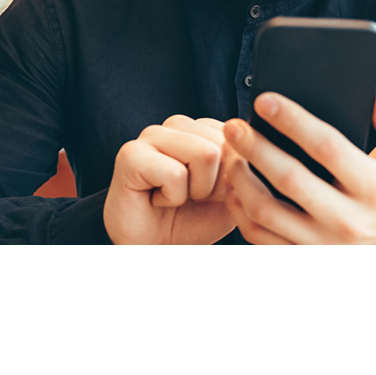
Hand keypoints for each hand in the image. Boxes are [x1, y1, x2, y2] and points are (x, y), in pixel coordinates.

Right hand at [104, 115, 236, 244]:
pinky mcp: (131, 154)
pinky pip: (176, 173)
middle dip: (216, 183)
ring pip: (206, 154)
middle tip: (190, 197)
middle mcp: (176, 125)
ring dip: (197, 190)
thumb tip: (245, 151)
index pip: (240, 138)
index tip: (210, 192)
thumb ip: (243, 168)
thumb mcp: (231, 195)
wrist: (155, 250)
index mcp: (201, 128)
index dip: (232, 176)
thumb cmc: (192, 221)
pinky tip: (156, 200)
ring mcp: (151, 135)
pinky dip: (172, 198)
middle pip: (226, 144)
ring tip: (174, 196)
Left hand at [220, 80, 375, 244]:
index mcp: (374, 189)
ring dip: (240, 179)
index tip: (265, 101)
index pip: (328, 147)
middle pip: (289, 180)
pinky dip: (239, 208)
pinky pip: (258, 236)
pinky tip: (234, 185)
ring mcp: (322, 244)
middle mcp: (348, 220)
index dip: (293, 121)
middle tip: (233, 126)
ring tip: (231, 154)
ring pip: (265, 212)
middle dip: (255, 148)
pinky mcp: (303, 258)